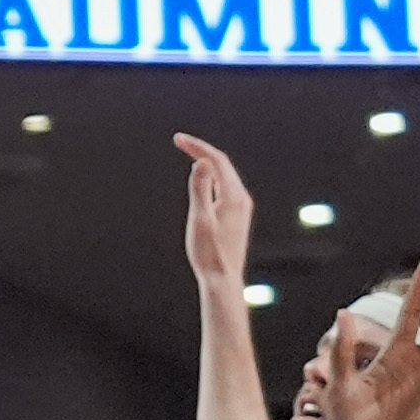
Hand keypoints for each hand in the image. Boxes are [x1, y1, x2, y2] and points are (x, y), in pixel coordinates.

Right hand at [174, 131, 255, 291]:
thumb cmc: (209, 253)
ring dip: (207, 163)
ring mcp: (241, 208)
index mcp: (233, 196)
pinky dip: (212, 177)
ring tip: (189, 154)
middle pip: (222, 165)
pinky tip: (203, 181)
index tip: (178, 139)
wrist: (223, 280)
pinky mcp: (237, 217)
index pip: (216, 161)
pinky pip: (225, 188)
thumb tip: (201, 163)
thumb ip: (200, 190)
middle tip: (180, 142)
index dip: (197, 147)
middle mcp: (241, 199)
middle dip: (202, 151)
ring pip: (224, 176)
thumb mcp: (200, 220)